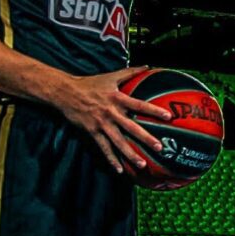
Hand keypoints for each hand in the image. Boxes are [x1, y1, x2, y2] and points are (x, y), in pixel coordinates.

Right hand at [54, 66, 171, 172]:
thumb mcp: (111, 76)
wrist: (66, 92)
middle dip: (146, 138)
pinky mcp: (92, 132)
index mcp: (118, 98)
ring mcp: (101, 124)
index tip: (168, 117)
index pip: (139, 105)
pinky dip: (111, 159)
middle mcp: (111, 112)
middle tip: (159, 147)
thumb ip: (131, 72)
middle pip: (131, 127)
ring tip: (143, 164)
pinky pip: (104, 148)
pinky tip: (120, 170)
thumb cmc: (91, 83)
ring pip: (118, 142)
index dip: (154, 110)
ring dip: (130, 154)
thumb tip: (147, 66)